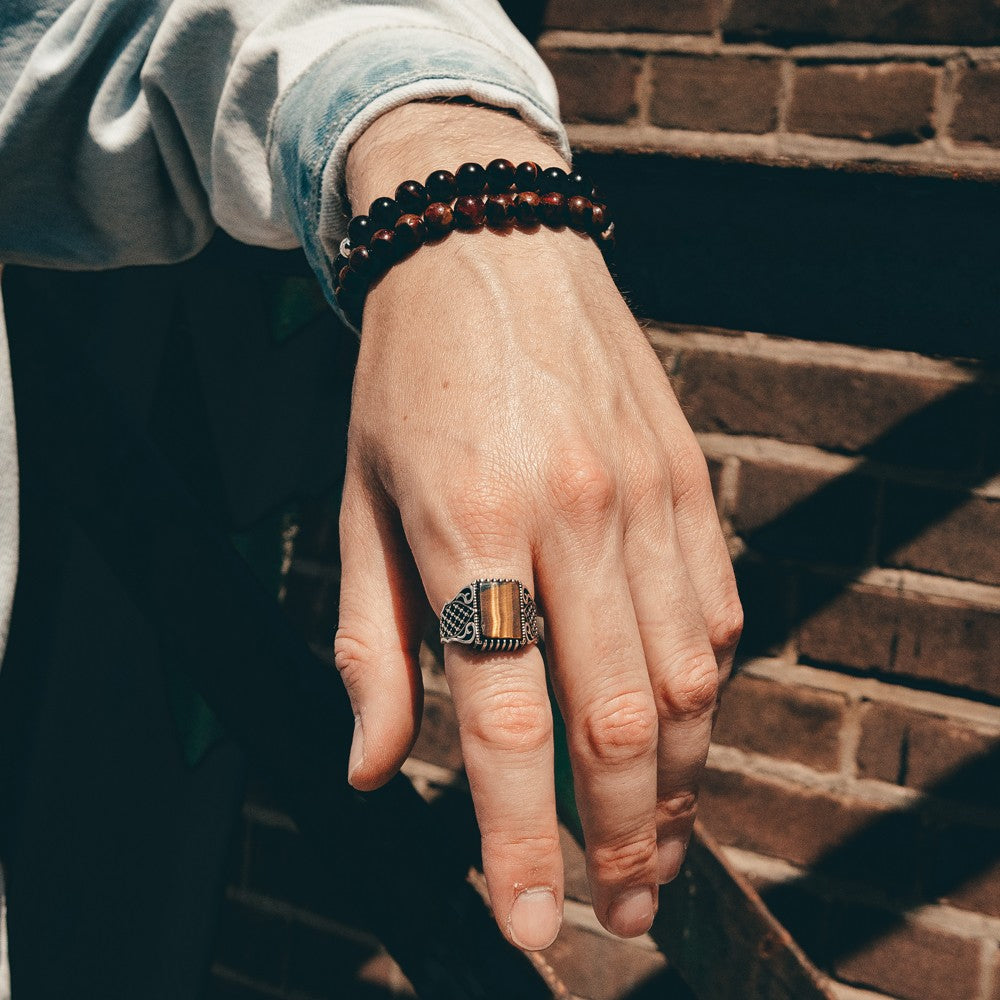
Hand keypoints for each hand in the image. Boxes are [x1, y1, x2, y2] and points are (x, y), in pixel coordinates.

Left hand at [334, 103, 741, 949]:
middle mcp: (572, 515)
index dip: (519, 841)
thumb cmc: (408, 381)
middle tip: (613, 911)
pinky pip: (716, 613)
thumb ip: (369, 646)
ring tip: (653, 848)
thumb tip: (371, 769)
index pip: (507, 720)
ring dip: (674, 784)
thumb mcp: (358, 504)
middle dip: (619, 840)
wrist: (489, 249)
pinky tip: (679, 732)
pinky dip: (702, 694)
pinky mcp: (688, 481)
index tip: (528, 922)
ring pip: (684, 681)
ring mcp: (644, 497)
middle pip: (615, 720)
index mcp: (470, 522)